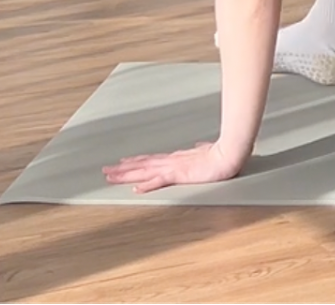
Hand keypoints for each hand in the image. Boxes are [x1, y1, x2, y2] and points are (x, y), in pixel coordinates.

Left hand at [103, 139, 244, 192]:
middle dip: (122, 170)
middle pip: (141, 166)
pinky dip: (147, 185)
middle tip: (105, 171)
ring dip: (127, 175)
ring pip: (144, 172)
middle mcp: (170, 162)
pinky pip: (160, 181)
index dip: (134, 162)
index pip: (150, 160)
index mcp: (175, 159)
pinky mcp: (180, 174)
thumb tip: (199, 146)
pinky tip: (136, 188)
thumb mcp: (206, 152)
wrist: (228, 154)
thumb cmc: (219, 153)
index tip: (122, 163)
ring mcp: (173, 168)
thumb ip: (200, 150)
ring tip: (111, 177)